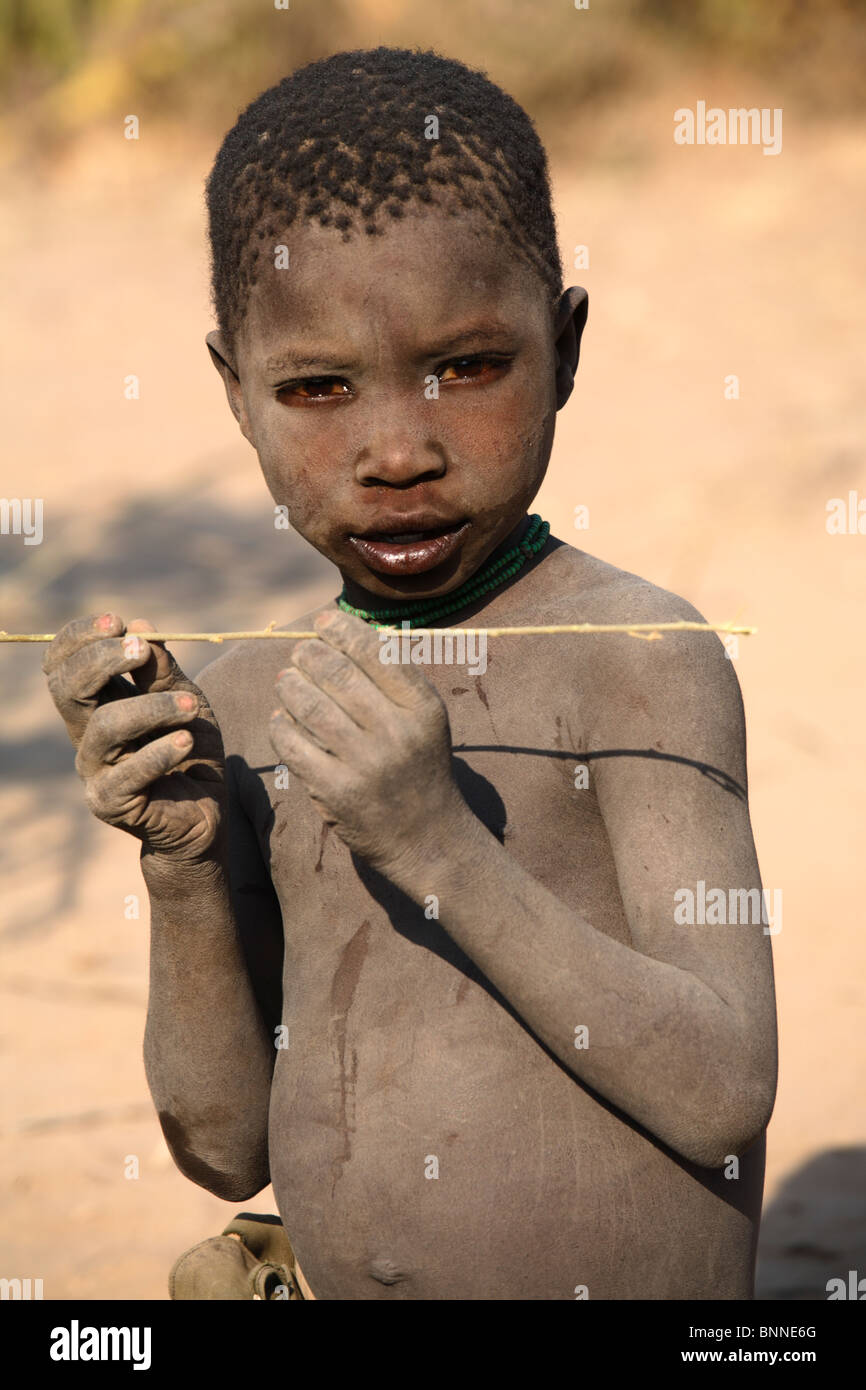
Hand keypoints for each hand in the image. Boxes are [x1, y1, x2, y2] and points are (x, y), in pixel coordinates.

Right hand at [43, 613, 224, 865]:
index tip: (118, 622)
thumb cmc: (189, 746)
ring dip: (150, 708)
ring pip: (105, 727)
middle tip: (141, 649)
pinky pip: (127, 774)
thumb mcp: (183, 697)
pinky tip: (185, 741)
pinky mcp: (111, 803)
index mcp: (95, 702)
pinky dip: (158, 753)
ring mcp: (94, 769)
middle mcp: (85, 733)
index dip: (80, 638)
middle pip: (66, 689)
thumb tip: (141, 626)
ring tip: (190, 706)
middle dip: (100, 660)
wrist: (206, 808)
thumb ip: (163, 669)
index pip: (62, 664)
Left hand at [269, 610, 466, 876]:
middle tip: (299, 651)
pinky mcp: (337, 791)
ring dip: (290, 686)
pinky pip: (294, 745)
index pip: (377, 653)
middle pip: (339, 675)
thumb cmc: (419, 767)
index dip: (343, 630)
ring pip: (311, 706)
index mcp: (424, 708)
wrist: (428, 838)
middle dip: (310, 655)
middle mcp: (398, 733)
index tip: (323, 621)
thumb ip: (393, 680)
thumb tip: (343, 632)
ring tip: (285, 680)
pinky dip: (281, 725)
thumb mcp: (424, 720)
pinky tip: (281, 718)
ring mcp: (366, 764)